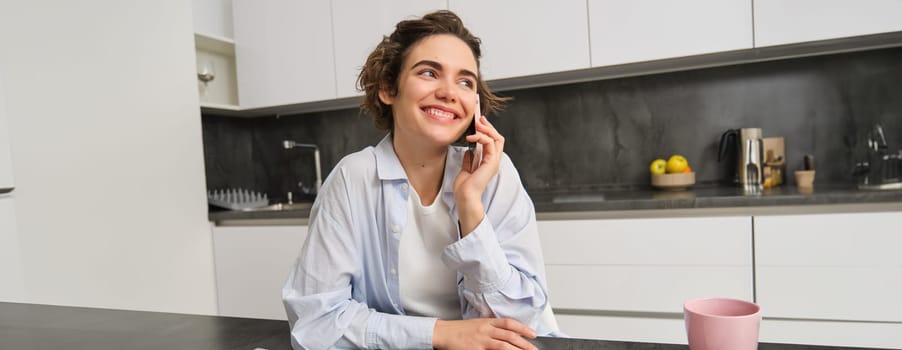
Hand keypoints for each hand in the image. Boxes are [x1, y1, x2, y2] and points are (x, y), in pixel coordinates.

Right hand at [433, 318, 536, 349]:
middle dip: (524, 343)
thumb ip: (492, 328)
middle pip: (509, 336)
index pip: (509, 323)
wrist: (443, 333)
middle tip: (534, 349)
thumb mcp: (477, 324)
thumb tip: (507, 334)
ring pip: (504, 346)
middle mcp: (486, 330)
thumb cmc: (459, 330)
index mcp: (487, 322)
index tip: (533, 334)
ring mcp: (481, 341)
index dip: (523, 328)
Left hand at [454, 115, 504, 234]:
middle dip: (489, 126)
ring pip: (497, 138)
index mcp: (488, 163)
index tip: (478, 123)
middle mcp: (493, 161)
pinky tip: (471, 137)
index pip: (492, 142)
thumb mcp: (465, 170)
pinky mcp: (491, 163)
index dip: (487, 131)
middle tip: (479, 118)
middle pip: (497, 138)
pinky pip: (490, 144)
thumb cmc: (464, 188)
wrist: (465, 197)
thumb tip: (468, 151)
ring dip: (486, 129)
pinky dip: (481, 137)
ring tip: (476, 124)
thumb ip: (469, 161)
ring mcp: (494, 162)